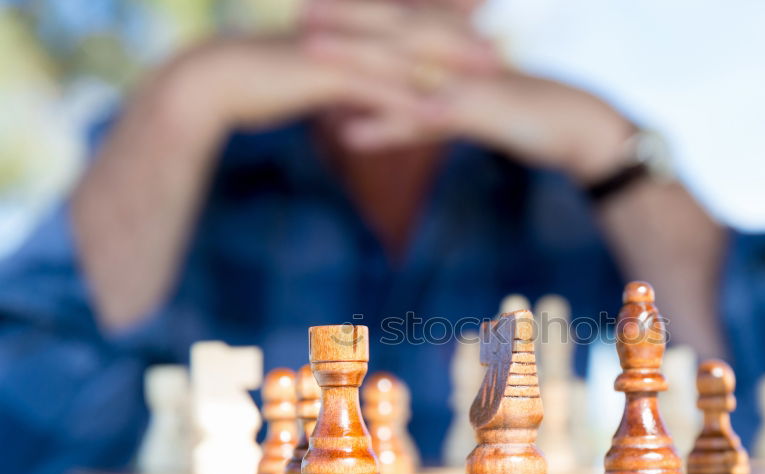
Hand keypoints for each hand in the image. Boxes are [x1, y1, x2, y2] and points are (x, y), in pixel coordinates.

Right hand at [146, 4, 498, 143]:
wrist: (210, 82)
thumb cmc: (254, 79)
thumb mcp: (303, 73)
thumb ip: (334, 76)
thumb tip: (348, 87)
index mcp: (344, 24)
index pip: (404, 14)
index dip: (443, 14)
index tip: (480, 15)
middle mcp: (347, 29)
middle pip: (415, 29)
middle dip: (460, 38)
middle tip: (501, 45)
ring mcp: (338, 50)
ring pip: (405, 56)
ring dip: (450, 65)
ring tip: (489, 74)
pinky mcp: (325, 76)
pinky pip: (376, 90)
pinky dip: (409, 101)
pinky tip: (439, 114)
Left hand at [301, 0, 633, 182]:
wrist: (582, 128)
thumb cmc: (533, 114)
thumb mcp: (482, 107)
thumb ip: (440, 110)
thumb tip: (413, 113)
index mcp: (461, 48)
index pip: (405, 21)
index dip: (363, 10)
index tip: (322, 4)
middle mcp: (459, 56)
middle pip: (393, 33)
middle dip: (346, 22)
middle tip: (299, 14)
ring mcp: (465, 81)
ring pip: (402, 67)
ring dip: (354, 60)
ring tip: (308, 52)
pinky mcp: (475, 112)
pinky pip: (424, 119)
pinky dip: (386, 128)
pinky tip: (349, 136)